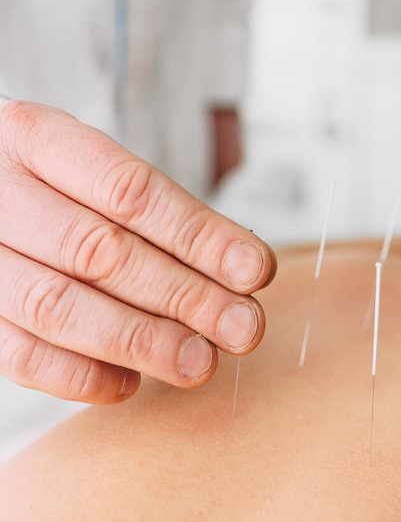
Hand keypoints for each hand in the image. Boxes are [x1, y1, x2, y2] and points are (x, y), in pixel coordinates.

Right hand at [0, 101, 275, 403]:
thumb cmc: (57, 188)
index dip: (199, 237)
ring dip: (142, 341)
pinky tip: (131, 383)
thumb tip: (239, 278)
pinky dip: (82, 375)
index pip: (130, 191)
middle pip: (101, 252)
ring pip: (58, 308)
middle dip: (184, 296)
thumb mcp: (96, 173)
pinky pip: (20, 356)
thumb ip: (158, 220)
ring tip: (202, 362)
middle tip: (242, 327)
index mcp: (35, 139)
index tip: (255, 271)